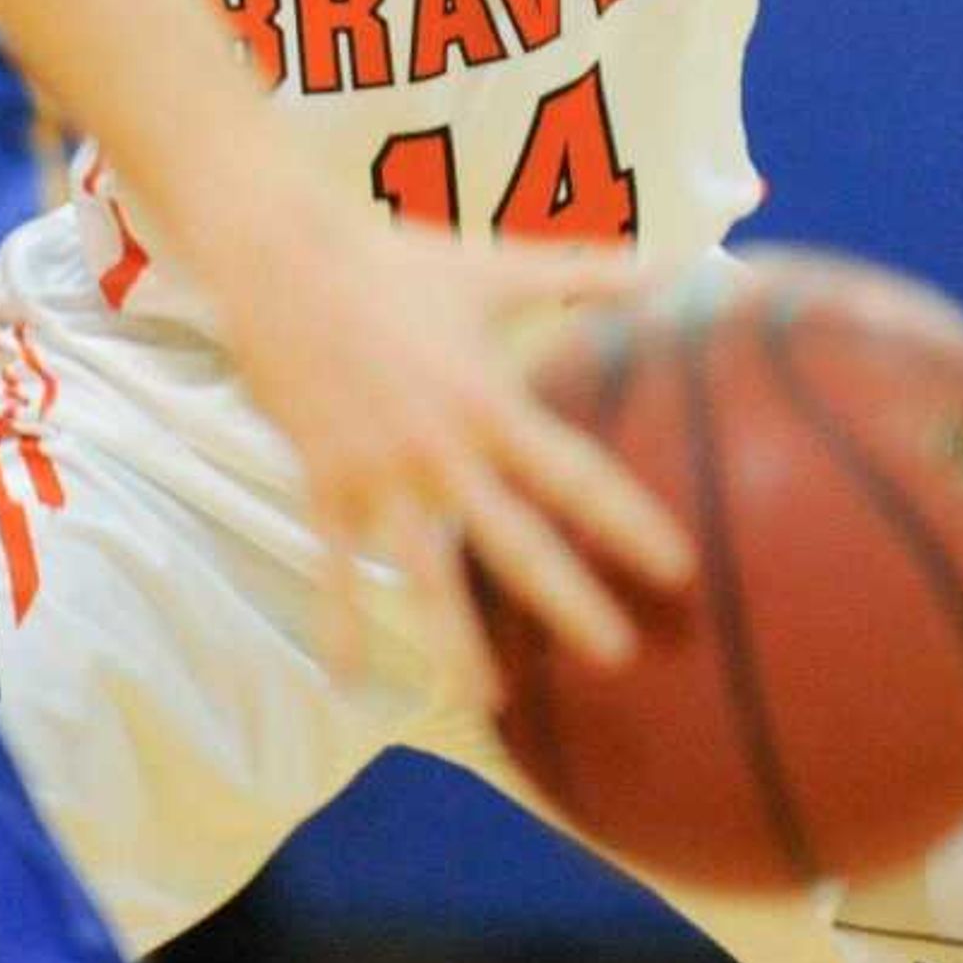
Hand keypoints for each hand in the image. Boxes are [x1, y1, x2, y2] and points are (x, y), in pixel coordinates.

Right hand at [209, 202, 692, 707]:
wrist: (285, 263)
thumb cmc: (398, 265)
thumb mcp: (495, 270)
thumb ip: (585, 276)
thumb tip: (671, 266)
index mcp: (486, 400)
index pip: (572, 472)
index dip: (626, 520)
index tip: (676, 568)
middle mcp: (438, 449)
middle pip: (512, 539)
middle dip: (565, 600)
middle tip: (616, 654)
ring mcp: (378, 474)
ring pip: (424, 572)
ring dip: (456, 639)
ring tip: (489, 700)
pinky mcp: (325, 483)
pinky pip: (334, 564)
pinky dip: (339, 620)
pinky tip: (348, 679)